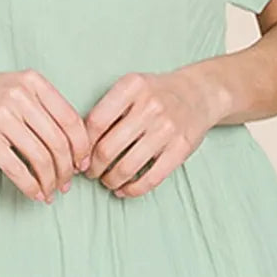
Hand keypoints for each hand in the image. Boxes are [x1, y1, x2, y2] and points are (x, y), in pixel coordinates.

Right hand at [0, 67, 91, 203]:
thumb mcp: (16, 89)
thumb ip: (42, 109)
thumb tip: (73, 148)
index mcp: (34, 82)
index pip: (71, 120)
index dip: (81, 147)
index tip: (82, 164)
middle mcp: (20, 96)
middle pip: (58, 142)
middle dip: (67, 169)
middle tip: (66, 184)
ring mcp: (1, 115)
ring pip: (40, 158)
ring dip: (50, 181)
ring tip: (50, 192)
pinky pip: (17, 168)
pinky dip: (30, 186)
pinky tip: (35, 194)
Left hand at [82, 68, 216, 197]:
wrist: (198, 94)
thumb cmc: (155, 94)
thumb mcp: (130, 88)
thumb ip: (106, 110)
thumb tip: (79, 149)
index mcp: (132, 86)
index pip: (95, 122)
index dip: (82, 145)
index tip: (78, 157)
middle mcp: (150, 105)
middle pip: (108, 148)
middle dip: (93, 168)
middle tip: (90, 173)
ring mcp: (168, 128)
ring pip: (127, 166)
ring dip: (110, 181)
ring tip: (107, 181)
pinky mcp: (182, 148)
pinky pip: (152, 177)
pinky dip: (133, 189)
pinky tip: (124, 190)